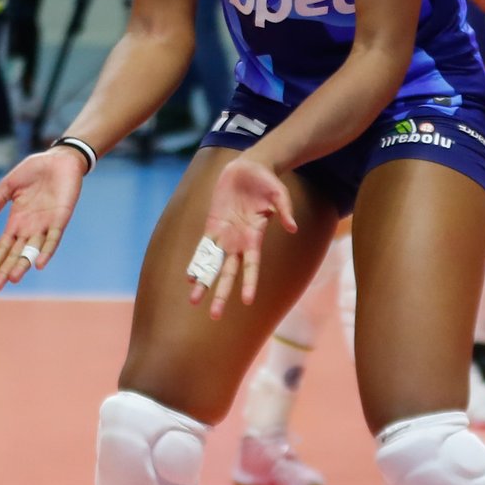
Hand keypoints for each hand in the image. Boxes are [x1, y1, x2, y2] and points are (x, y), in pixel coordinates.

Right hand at [0, 147, 85, 287]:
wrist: (60, 159)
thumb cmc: (35, 170)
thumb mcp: (8, 186)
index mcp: (17, 220)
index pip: (4, 246)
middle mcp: (30, 227)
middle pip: (16, 253)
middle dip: (6, 269)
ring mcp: (46, 225)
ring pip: (32, 250)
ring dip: (23, 265)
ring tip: (13, 279)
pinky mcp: (60, 219)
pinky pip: (53, 239)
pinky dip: (46, 251)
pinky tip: (39, 264)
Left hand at [191, 155, 296, 317]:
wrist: (248, 169)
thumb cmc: (267, 182)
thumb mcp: (279, 193)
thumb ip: (285, 210)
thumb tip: (293, 227)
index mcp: (255, 237)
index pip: (251, 266)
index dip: (249, 283)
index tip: (247, 301)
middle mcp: (239, 242)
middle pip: (228, 274)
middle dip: (221, 293)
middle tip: (214, 316)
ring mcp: (224, 235)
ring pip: (212, 265)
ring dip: (203, 283)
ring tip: (194, 301)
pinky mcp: (212, 225)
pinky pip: (203, 248)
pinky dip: (197, 262)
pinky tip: (191, 277)